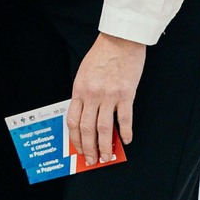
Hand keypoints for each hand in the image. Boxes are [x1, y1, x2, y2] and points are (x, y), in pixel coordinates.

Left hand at [68, 32, 145, 164]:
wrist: (120, 39)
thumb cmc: (102, 54)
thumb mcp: (84, 73)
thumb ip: (83, 94)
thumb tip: (86, 117)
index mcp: (79, 89)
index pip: (72, 121)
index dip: (75, 139)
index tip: (79, 149)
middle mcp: (92, 94)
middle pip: (87, 129)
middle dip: (89, 148)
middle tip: (93, 160)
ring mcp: (109, 95)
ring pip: (104, 128)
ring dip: (106, 146)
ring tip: (108, 156)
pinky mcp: (126, 93)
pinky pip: (125, 119)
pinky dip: (126, 132)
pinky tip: (127, 140)